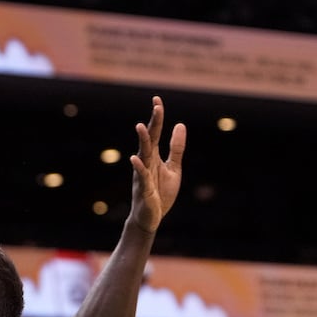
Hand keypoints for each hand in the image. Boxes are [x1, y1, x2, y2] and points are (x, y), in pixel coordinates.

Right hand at [130, 95, 185, 231]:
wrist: (151, 218)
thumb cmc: (161, 193)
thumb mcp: (174, 168)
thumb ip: (176, 148)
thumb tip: (180, 124)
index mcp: (154, 156)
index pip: (156, 133)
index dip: (158, 117)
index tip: (157, 99)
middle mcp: (146, 162)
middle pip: (149, 139)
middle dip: (153, 123)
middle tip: (156, 106)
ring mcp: (143, 175)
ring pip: (143, 154)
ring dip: (142, 140)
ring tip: (141, 125)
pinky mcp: (143, 189)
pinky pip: (140, 176)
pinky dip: (138, 167)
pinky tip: (135, 158)